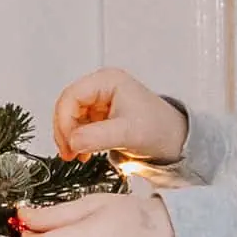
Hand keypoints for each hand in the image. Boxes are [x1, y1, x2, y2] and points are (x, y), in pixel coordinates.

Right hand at [52, 67, 188, 163]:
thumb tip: (72, 142)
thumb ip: (98, 137)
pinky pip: (78, 125)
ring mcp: (99, 100)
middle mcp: (101, 86)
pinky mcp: (99, 114)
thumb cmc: (158, 128)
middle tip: (68, 152)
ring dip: (69, 137)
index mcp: (107, 80)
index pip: (72, 96)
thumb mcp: (128, 133)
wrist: (173, 139)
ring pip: (70, 116)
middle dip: (64, 130)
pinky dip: (76, 140)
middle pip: (67, 105)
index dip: (64, 120)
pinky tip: (83, 153)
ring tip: (75, 155)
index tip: (69, 143)